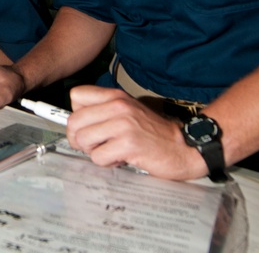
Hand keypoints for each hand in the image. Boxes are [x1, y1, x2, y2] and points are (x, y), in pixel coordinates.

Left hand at [67, 85, 205, 179]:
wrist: (184, 146)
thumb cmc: (154, 132)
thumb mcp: (128, 111)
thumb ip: (103, 111)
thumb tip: (74, 122)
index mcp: (115, 96)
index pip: (76, 96)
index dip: (77, 114)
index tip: (87, 126)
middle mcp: (118, 106)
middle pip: (74, 122)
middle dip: (80, 139)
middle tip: (95, 145)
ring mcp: (123, 124)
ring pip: (83, 140)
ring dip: (93, 152)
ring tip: (111, 151)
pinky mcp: (128, 144)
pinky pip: (98, 157)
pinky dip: (107, 163)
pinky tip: (121, 158)